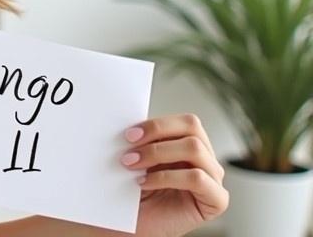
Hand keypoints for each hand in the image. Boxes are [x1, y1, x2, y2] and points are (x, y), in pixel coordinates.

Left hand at [119, 113, 228, 236]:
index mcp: (190, 144)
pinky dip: (166, 177)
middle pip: (193, 128)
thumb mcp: (137, 158)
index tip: (128, 133)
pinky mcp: (216, 200)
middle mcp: (205, 159)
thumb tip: (129, 120)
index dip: (157, 123)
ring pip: (195, 149)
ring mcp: (213, 179)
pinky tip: (145, 183)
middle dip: (157, 132)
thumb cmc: (133, 192)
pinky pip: (197, 178)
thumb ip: (142, 139)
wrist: (129, 227)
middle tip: (129, 145)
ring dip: (157, 153)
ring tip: (131, 164)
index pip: (185, 121)